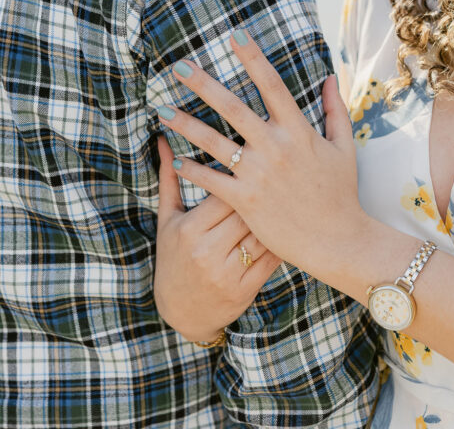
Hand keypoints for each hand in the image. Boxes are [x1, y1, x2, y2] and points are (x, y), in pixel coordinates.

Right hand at [154, 135, 281, 341]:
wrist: (179, 313)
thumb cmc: (173, 257)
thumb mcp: (167, 220)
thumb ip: (169, 179)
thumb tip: (162, 139)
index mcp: (190, 229)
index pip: (224, 191)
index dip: (243, 173)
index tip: (257, 158)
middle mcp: (207, 251)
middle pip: (246, 210)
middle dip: (264, 191)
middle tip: (281, 170)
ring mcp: (227, 273)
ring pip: (262, 233)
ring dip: (278, 213)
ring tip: (290, 194)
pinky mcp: (244, 290)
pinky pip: (270, 259)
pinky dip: (282, 240)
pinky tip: (290, 224)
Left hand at [156, 33, 364, 283]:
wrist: (338, 240)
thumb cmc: (341, 193)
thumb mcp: (344, 147)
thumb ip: (335, 109)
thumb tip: (330, 77)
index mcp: (299, 130)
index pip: (272, 84)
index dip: (253, 57)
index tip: (235, 34)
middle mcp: (275, 147)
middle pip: (233, 107)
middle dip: (204, 84)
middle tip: (179, 65)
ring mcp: (258, 174)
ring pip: (214, 142)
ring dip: (186, 124)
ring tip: (162, 109)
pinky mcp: (247, 201)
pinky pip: (213, 181)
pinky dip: (193, 170)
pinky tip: (175, 160)